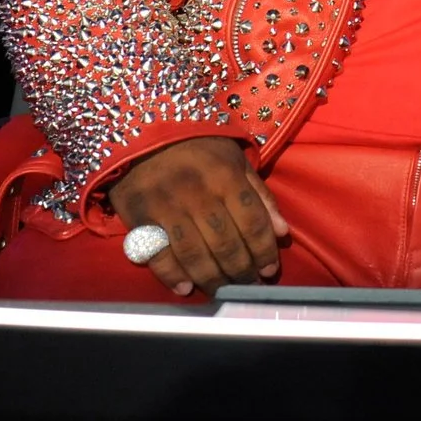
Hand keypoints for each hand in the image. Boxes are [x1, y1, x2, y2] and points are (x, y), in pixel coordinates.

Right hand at [106, 136, 288, 295]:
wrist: (142, 130)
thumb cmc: (196, 146)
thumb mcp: (235, 159)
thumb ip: (260, 196)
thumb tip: (282, 233)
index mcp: (225, 176)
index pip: (253, 222)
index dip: (264, 252)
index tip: (269, 271)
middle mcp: (197, 193)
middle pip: (226, 244)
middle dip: (241, 272)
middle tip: (248, 286)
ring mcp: (166, 206)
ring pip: (195, 255)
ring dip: (212, 279)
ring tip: (223, 291)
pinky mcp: (139, 216)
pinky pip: (157, 254)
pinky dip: (172, 276)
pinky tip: (186, 288)